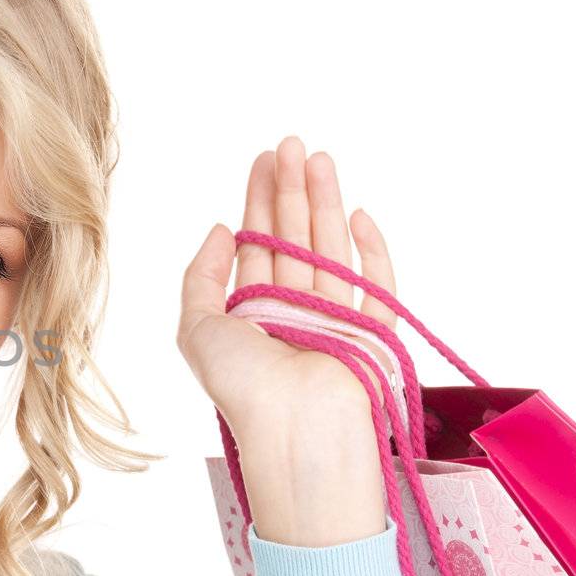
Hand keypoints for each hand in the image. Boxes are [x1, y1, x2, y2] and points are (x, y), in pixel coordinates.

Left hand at [176, 134, 399, 434]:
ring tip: (318, 158)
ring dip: (325, 202)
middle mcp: (293, 311)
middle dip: (292, 189)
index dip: (260, 200)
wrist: (295, 432)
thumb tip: (220, 229)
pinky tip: (356, 214)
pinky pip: (378, 286)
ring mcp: (335, 320)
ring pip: (331, 248)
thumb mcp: (196, 328)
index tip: (264, 159)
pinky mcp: (373, 334)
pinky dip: (371, 251)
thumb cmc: (241, 388)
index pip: (259, 243)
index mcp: (253, 311)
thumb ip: (201, 276)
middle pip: (295, 237)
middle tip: (291, 144)